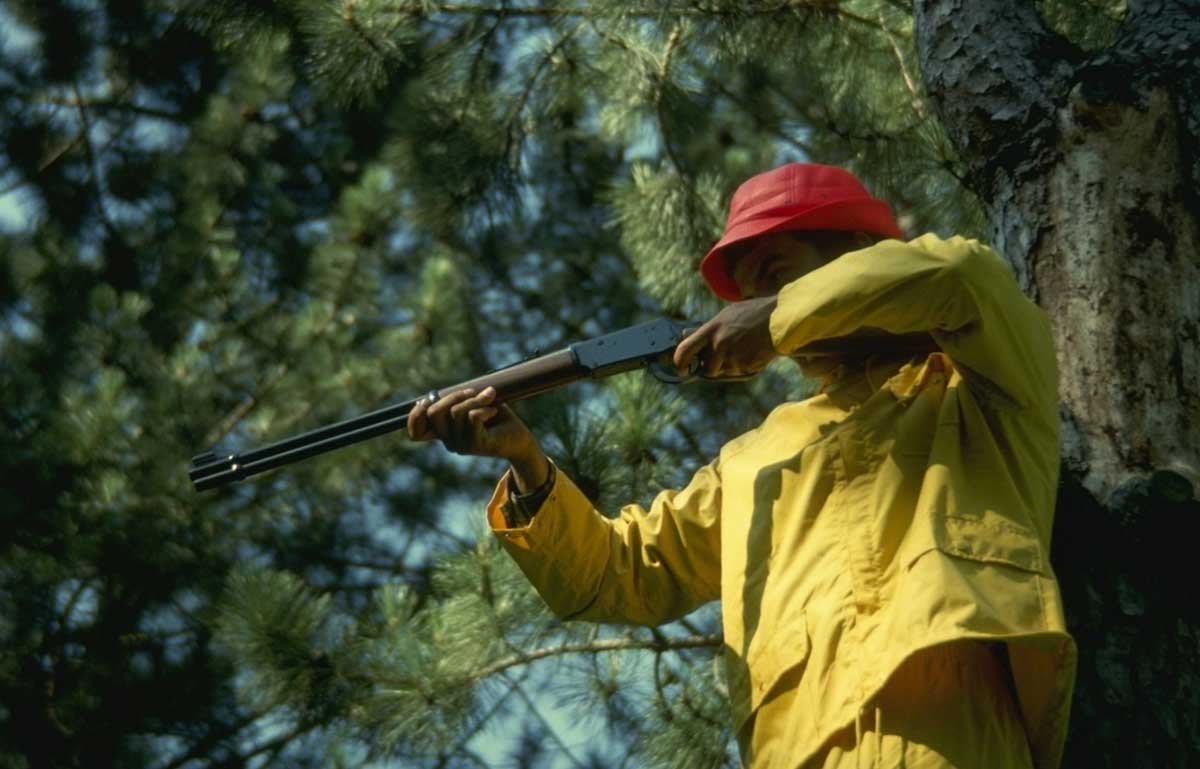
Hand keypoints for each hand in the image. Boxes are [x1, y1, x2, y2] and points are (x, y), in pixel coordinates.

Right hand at [407, 387, 539, 465]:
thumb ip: (456, 401)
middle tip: (473, 392)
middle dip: (453, 396)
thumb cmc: (496, 419)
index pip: (416, 433)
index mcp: (445, 433)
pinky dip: (484, 408)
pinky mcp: (476, 444)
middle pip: (433, 413)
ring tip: (490, 397)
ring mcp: (462, 445)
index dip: (414, 416)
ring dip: (475, 399)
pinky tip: (494, 411)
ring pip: (456, 412)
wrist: (519, 439)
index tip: (426, 400)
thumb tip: (438, 393)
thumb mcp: (473, 406)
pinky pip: (473, 417)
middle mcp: (449, 442)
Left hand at [673, 296, 779, 377]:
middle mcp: (720, 345)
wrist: (781, 319)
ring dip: (731, 365)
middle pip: (708, 368)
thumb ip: (708, 329)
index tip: (682, 369)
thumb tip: (686, 337)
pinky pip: (740, 372)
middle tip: (727, 354)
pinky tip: (754, 351)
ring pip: (725, 371)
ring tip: (745, 348)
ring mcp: (734, 357)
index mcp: (712, 329)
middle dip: (714, 366)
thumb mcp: (727, 314)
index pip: (685, 350)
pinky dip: (745, 365)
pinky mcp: (747, 366)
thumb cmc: (754, 313)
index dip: (680, 362)